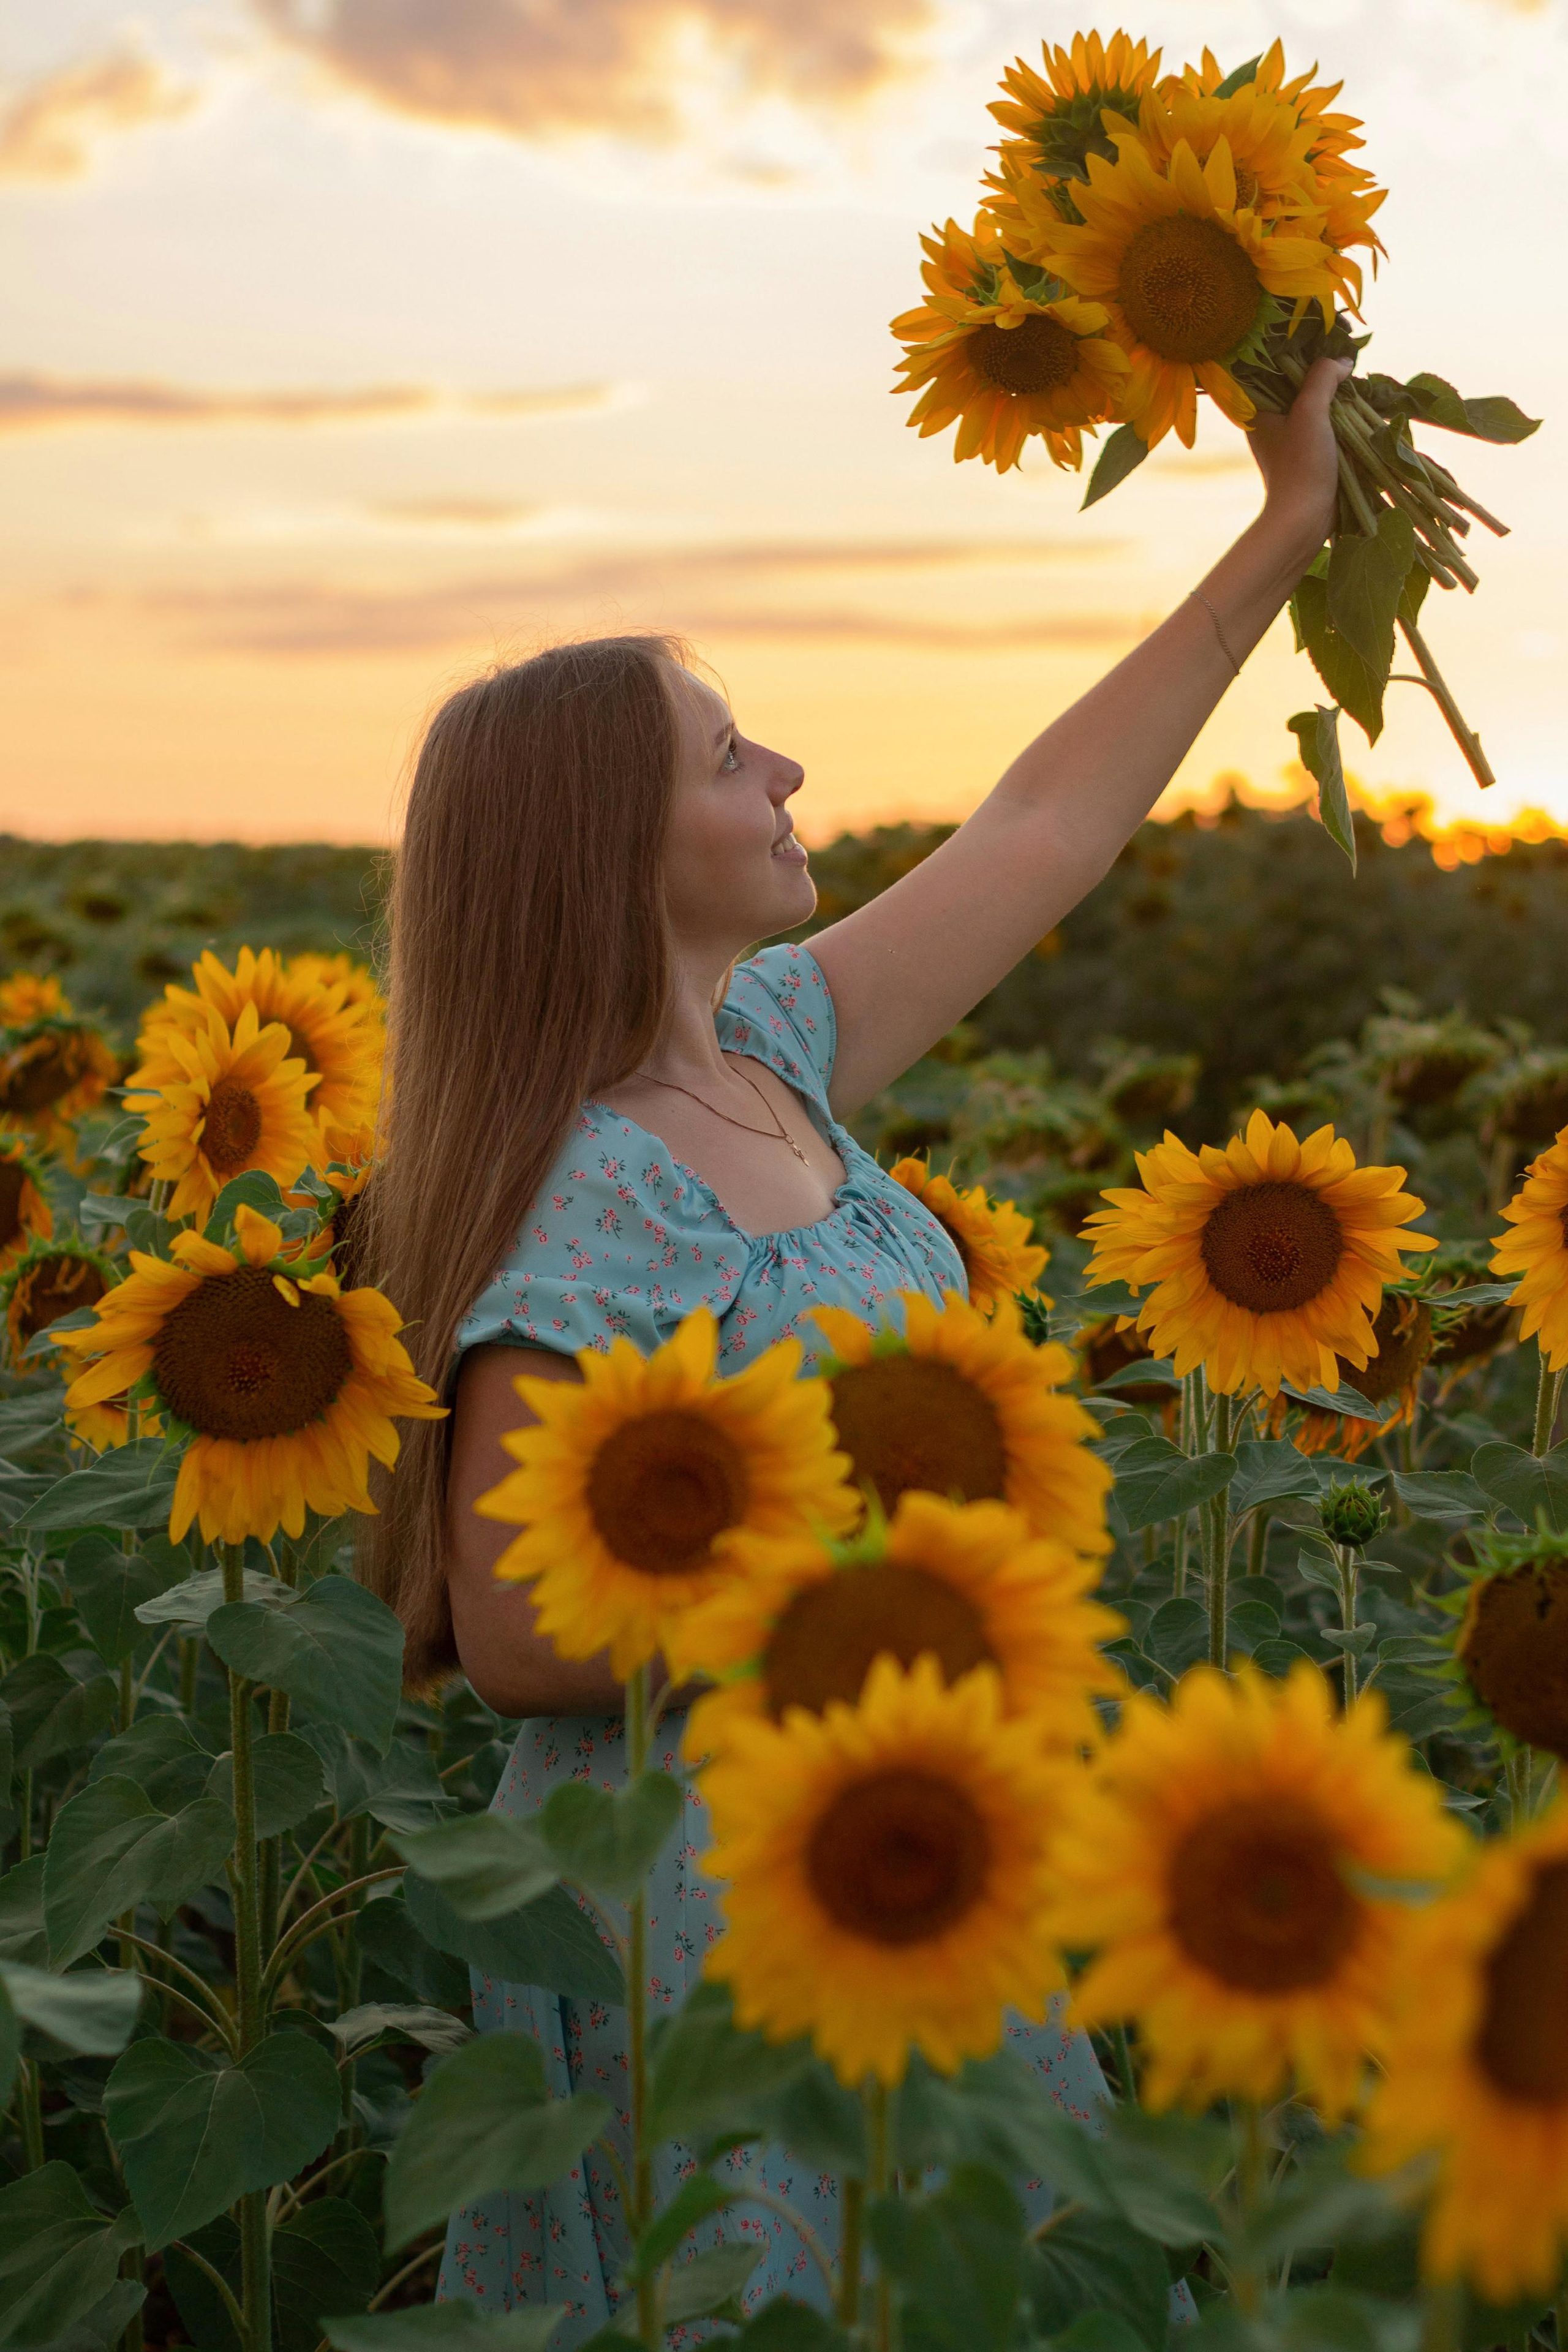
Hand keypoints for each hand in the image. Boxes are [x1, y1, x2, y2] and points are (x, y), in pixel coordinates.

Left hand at [1245, 355, 1352, 565]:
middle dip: (1322, 371)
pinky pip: (1324, 422)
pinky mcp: (1307, 452)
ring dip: (1334, 393)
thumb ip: (1322, 378)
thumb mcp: (1311, 412)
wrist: (1304, 519)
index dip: (1299, 349)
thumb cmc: (1301, 466)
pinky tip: (1356, 404)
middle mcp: (1270, 420)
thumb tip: (1342, 360)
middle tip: (1345, 358)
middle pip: (1297, 382)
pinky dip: (1339, 413)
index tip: (1326, 338)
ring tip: (1353, 378)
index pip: (1275, 366)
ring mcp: (1288, 437)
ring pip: (1313, 402)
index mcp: (1259, 409)